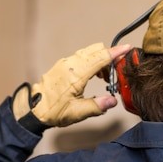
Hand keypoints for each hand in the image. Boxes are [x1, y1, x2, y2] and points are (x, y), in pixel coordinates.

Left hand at [13, 43, 131, 131]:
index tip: (128, 48)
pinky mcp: (62, 65)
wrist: (34, 110)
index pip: (100, 57)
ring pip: (89, 52)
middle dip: (110, 56)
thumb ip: (97, 106)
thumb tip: (112, 101)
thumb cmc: (53, 111)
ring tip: (106, 77)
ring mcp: (65, 63)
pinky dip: (92, 61)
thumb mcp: (77, 113)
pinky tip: (95, 75)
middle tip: (118, 70)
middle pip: (96, 50)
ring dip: (101, 59)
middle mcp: (70, 64)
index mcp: (76, 74)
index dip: (116, 52)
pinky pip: (81, 57)